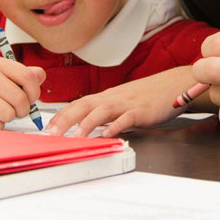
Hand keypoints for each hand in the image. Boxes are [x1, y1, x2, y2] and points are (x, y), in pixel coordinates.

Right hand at [0, 57, 45, 128]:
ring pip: (9, 114)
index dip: (35, 91)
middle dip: (24, 108)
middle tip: (19, 108)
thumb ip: (28, 75)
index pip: (27, 77)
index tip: (32, 97)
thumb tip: (41, 75)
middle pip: (20, 99)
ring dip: (11, 117)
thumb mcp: (9, 75)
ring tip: (4, 111)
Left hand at [45, 66, 194, 137]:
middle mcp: (113, 98)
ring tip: (75, 135)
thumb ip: (107, 115)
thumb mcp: (122, 104)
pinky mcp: (141, 111)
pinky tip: (108, 134)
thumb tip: (89, 127)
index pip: (78, 104)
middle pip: (84, 105)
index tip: (46, 127)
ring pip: (102, 110)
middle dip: (65, 118)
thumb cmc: (147, 96)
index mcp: (106, 97)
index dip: (61, 114)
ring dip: (87, 123)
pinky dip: (116, 125)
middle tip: (51, 132)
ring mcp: (127, 103)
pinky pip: (127, 118)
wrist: (173, 84)